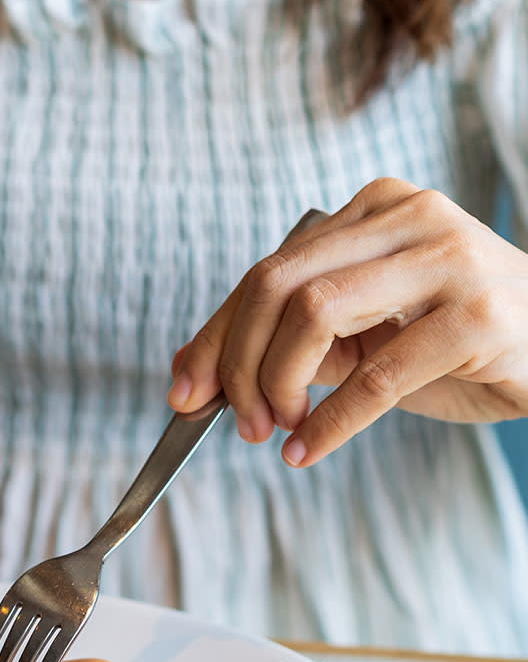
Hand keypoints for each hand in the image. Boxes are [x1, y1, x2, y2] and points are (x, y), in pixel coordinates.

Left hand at [168, 178, 527, 466]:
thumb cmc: (450, 346)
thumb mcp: (358, 337)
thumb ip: (287, 342)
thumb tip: (194, 377)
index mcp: (370, 212)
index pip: (265, 272)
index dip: (213, 337)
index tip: (183, 391)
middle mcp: (407, 217)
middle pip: (276, 285)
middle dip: (238, 363)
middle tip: (239, 422)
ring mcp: (448, 257)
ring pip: (315, 313)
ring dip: (277, 385)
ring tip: (278, 430)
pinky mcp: (479, 312)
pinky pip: (377, 374)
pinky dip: (331, 422)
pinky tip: (308, 449)